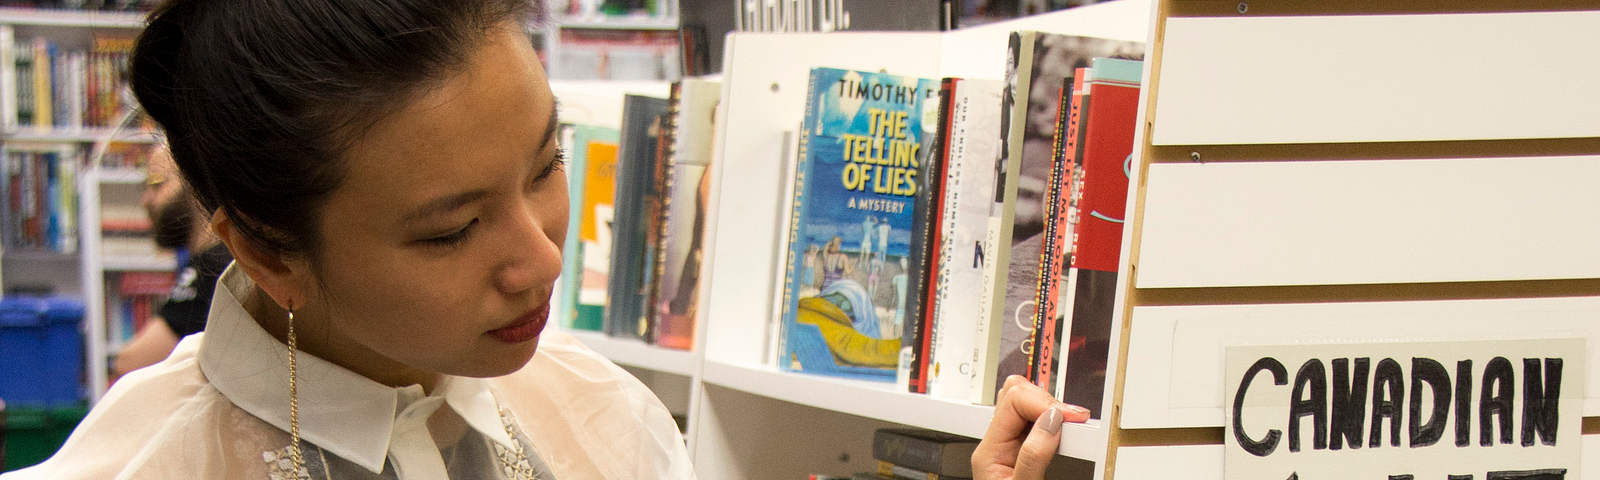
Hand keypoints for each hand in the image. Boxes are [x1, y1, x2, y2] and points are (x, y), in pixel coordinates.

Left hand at [972, 375, 1090, 479]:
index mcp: (989, 451)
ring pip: (1027, 405)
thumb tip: (1051, 421)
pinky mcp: (1025, 453)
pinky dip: (1056, 421)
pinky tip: (1068, 431)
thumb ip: (1034, 456)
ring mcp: (1010, 446)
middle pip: (1017, 394)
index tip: (1070, 418)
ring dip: (1052, 409)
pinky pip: (1037, 423)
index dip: (1044, 404)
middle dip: (1049, 401)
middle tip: (1075, 419)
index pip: (1012, 401)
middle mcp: (997, 444)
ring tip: (1074, 424)